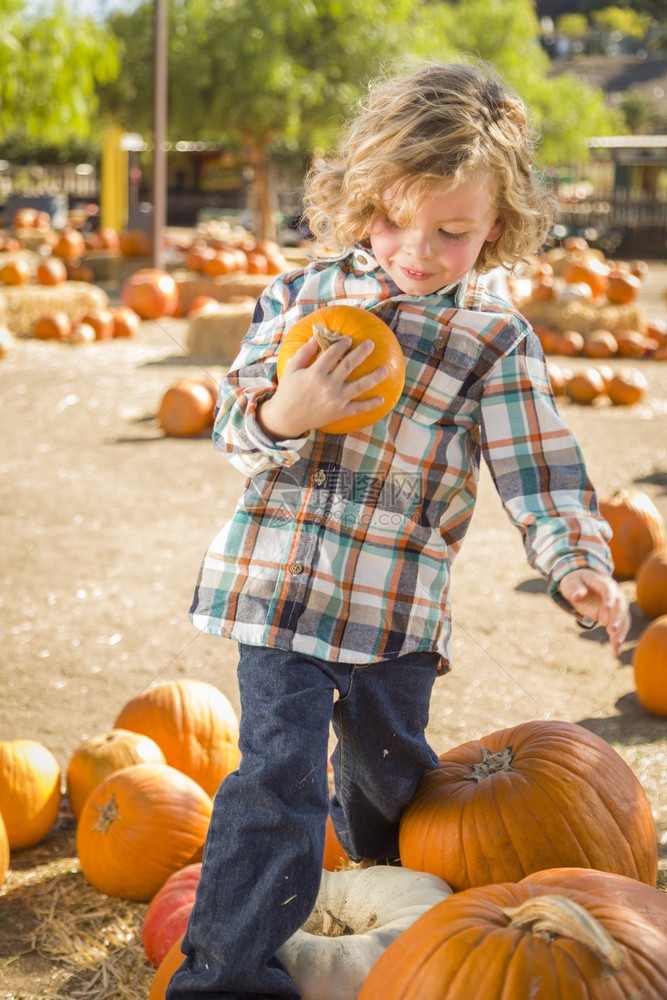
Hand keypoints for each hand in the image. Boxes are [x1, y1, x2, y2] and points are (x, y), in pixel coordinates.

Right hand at [258, 335, 387, 439]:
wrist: (287, 418)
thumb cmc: (288, 392)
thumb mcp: (292, 370)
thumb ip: (304, 353)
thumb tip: (316, 337)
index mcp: (315, 373)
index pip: (333, 353)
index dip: (342, 344)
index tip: (349, 339)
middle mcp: (328, 385)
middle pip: (350, 365)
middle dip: (362, 353)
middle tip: (371, 344)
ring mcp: (336, 400)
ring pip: (360, 386)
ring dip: (374, 377)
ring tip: (385, 369)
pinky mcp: (340, 412)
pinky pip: (358, 408)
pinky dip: (370, 405)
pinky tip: (382, 399)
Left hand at [559, 569, 629, 656]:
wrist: (579, 586)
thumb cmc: (574, 583)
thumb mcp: (569, 583)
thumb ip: (573, 588)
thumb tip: (578, 595)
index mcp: (602, 582)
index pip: (608, 588)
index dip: (609, 597)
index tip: (608, 606)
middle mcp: (613, 594)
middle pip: (621, 605)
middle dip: (618, 617)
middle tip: (612, 629)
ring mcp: (615, 606)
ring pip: (623, 618)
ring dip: (621, 631)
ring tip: (616, 644)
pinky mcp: (613, 617)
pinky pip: (619, 628)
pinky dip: (617, 640)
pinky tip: (616, 652)